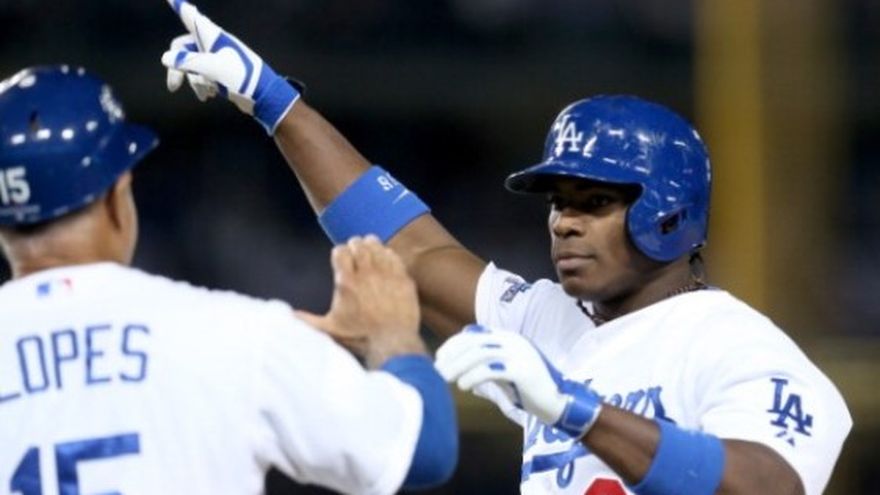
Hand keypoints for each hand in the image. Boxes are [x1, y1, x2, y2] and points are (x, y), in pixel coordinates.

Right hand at [161, 0, 298, 133]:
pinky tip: (210, 95)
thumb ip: (187, 61)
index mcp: (212, 36)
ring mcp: (216, 58)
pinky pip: (203, 75)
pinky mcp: (220, 72)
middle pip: (184, 48)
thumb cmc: (241, 77)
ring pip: (192, 65)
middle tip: (174, 87)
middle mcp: (213, 44)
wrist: (262, 96)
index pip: (191, 17)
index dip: (180, 7)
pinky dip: (203, 85)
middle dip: (178, 68)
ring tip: (206, 95)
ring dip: (195, 81)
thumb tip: (166, 58)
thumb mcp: (212, 68)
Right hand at [296, 236, 424, 367]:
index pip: (340, 251)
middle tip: (356, 253)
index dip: (339, 252)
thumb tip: (286, 317)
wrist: (392, 344)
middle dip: (355, 246)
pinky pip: (395, 256)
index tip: (341, 258)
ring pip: (377, 246)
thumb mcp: (330, 330)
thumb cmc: (360, 338)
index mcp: (347, 282)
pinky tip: (386, 259)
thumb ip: (307, 320)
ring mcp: (387, 274)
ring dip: (372, 246)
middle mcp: (366, 273)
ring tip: (370, 251)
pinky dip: (389, 255)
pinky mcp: (403, 279)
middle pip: (359, 244)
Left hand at [435, 324, 601, 438]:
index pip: (473, 333)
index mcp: (507, 337)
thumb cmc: (528, 388)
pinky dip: (473, 377)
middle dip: (452, 356)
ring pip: (479, 354)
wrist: (558, 401)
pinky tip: (464, 387)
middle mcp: (512, 340)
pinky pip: (491, 369)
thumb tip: (456, 365)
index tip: (439, 358)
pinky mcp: (522, 369)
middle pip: (473, 342)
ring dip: (458, 366)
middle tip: (438, 371)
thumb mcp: (504, 370)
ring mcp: (518, 353)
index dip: (453, 344)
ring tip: (446, 380)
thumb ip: (486, 362)